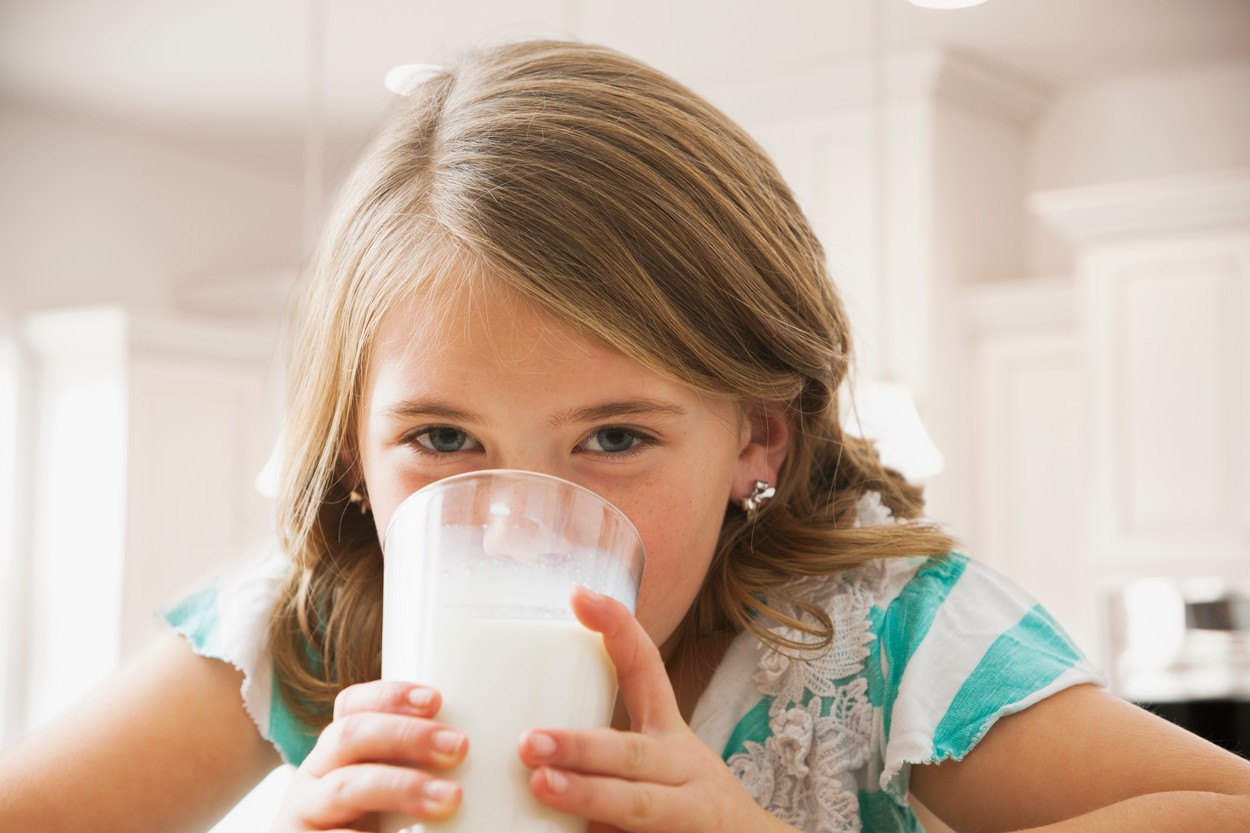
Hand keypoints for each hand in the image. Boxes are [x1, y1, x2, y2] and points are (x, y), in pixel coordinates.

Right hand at [271, 680, 466, 831]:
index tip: (438, 699)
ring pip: (347, 787)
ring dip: (402, 786)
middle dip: (406, 735)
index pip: (352, 707)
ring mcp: (305, 817)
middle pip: (349, 736)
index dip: (390, 695)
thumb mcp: (403, 798)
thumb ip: (436, 770)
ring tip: (451, 798)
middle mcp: (315, 778)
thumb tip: (518, 750)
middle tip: (460, 746)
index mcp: (339, 754)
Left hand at [516, 587, 786, 832]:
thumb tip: (518, 743)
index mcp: (668, 735)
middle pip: (632, 751)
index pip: (646, 670)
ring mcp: (688, 811)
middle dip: (580, 745)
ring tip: (542, 785)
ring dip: (587, 794)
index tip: (580, 595)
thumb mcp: (652, 768)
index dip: (617, 630)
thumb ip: (602, 756)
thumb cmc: (682, 808)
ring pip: (636, 803)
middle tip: (529, 740)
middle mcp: (682, 766)